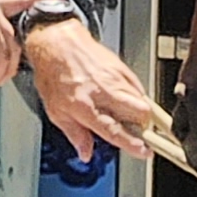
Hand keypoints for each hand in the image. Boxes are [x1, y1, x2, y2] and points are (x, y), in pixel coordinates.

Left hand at [21, 17, 165, 161]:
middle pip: (139, 113)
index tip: (143, 151)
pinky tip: (123, 99)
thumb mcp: (55, 111)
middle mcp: (102, 92)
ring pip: (141, 100)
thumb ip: (74, 134)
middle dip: (142, 125)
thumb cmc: (53, 74)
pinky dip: (135, 97)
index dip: (131, 143)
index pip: (113, 130)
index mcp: (83, 106)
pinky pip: (138, 87)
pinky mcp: (122, 68)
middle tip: (135, 130)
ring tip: (127, 114)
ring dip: (139, 112)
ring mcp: (115, 78)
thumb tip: (85, 153)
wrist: (57, 42)